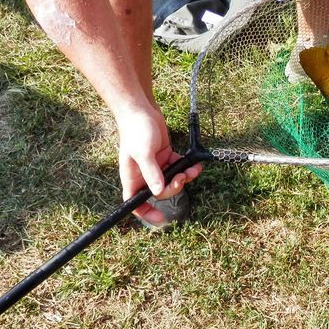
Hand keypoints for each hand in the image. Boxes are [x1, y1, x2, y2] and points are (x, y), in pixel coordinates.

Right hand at [116, 104, 201, 224]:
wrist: (141, 110)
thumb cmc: (137, 130)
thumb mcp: (144, 153)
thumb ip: (152, 173)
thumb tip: (158, 193)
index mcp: (132, 177)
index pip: (135, 203)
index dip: (146, 213)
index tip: (161, 218)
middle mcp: (143, 175)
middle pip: (160, 193)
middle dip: (173, 188)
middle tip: (181, 177)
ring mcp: (155, 166)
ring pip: (171, 181)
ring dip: (183, 178)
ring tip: (193, 170)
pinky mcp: (165, 157)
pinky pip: (177, 168)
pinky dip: (187, 167)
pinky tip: (195, 163)